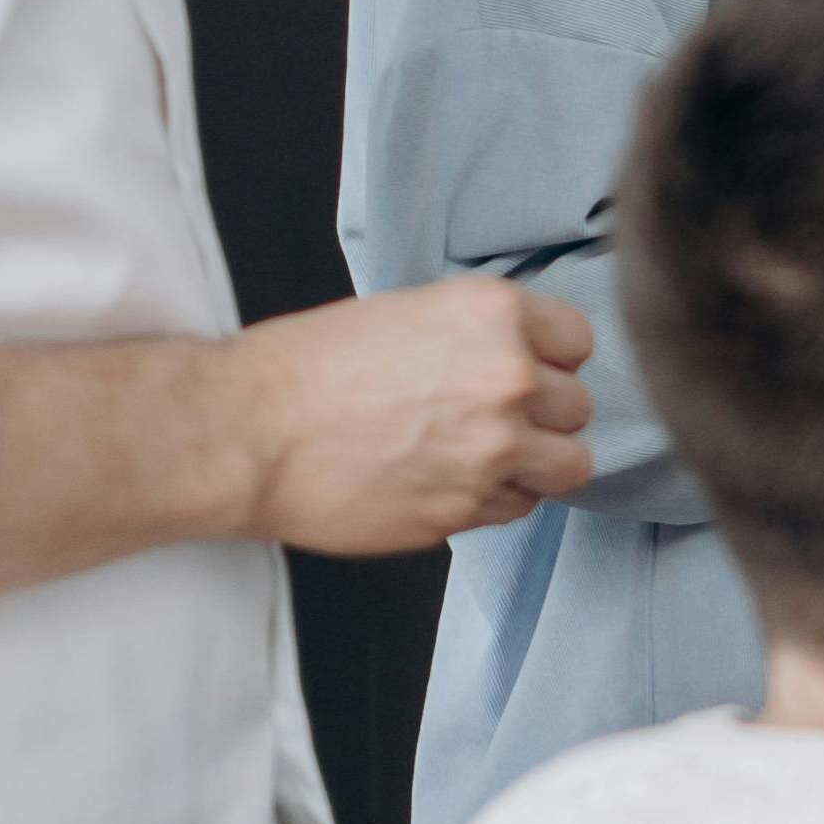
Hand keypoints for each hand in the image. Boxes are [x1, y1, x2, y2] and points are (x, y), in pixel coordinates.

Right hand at [235, 277, 594, 552]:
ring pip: (569, 466)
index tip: (525, 374)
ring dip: (535, 466)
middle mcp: (509, 378)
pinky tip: (444, 484)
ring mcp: (494, 449)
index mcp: (495, 314)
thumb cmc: (305, 368)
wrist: (246, 432)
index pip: (576, 343)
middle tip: (488, 421)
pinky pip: (519, 508)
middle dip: (541, 417)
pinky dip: (494, 501)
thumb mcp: (407, 315)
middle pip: (577, 408)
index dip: (549, 362)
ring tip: (482, 460)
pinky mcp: (468, 509)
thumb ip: (477, 338)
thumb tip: (518, 362)